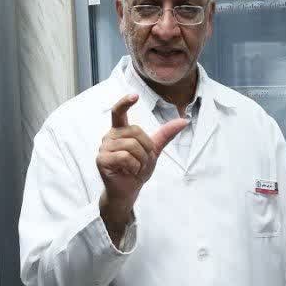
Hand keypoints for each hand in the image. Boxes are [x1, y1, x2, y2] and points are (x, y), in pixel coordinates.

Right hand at [96, 94, 187, 239]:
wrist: (128, 190)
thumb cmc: (137, 168)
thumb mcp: (154, 150)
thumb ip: (165, 134)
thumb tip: (183, 120)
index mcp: (120, 130)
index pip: (118, 112)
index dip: (125, 102)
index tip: (135, 96)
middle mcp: (110, 136)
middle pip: (135, 132)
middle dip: (146, 149)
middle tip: (141, 162)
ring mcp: (104, 147)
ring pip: (132, 146)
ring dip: (140, 160)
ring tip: (134, 168)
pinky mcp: (101, 159)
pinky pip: (124, 157)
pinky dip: (133, 166)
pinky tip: (128, 171)